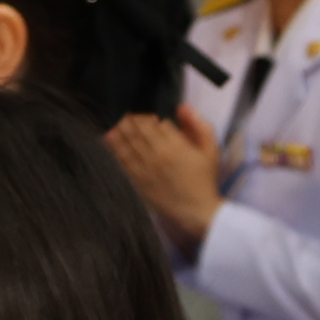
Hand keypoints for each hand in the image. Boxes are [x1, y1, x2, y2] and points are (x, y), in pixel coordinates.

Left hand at [106, 107, 224, 254]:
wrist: (196, 211)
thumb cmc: (205, 180)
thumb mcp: (211, 150)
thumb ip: (199, 125)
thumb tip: (182, 107)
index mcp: (175, 145)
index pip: (155, 122)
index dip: (150, 117)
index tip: (150, 117)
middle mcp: (157, 154)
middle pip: (138, 129)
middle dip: (131, 119)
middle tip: (127, 115)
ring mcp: (145, 168)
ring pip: (127, 142)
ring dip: (119, 128)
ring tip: (115, 121)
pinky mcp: (137, 180)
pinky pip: (122, 160)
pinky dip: (114, 147)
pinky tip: (108, 137)